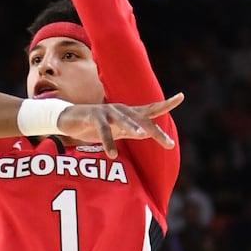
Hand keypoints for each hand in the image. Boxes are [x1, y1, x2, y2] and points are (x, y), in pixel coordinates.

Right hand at [56, 96, 181, 159]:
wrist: (69, 119)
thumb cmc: (95, 125)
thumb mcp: (117, 130)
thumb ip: (132, 131)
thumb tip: (148, 134)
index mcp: (129, 113)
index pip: (151, 108)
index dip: (166, 103)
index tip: (181, 96)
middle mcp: (121, 110)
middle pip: (142, 120)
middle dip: (156, 132)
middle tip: (169, 143)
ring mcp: (108, 112)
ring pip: (123, 120)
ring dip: (132, 127)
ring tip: (141, 135)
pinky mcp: (94, 116)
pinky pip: (103, 130)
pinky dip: (107, 141)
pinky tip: (112, 154)